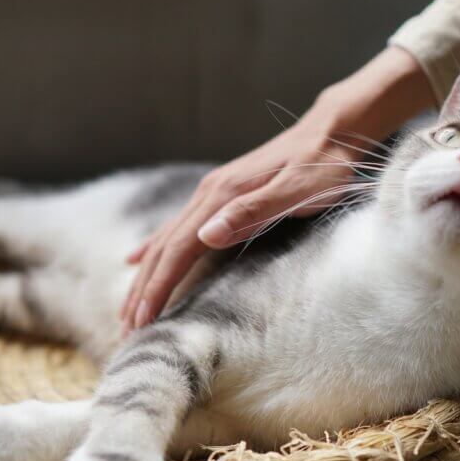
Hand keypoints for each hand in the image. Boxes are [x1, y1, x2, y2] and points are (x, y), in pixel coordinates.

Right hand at [120, 46, 434, 331]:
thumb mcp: (296, 190)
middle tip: (125, 330)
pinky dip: (153, 248)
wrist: (333, 130)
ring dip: (145, 277)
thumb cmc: (323, 165)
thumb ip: (252, 212)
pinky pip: (175, 228)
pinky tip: (136, 258)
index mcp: (222, 196)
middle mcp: (208, 194)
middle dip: (142, 290)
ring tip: (129, 309)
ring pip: (165, 240)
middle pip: (164, 249)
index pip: (178, 249)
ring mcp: (212, 193)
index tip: (141, 320)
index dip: (157, 286)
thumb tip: (206, 236)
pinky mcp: (220, 195)